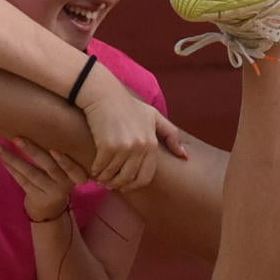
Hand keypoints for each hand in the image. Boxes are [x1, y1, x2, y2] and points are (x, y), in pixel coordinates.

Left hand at [0, 136, 89, 222]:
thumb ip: (66, 150)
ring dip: (13, 159)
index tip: (53, 150)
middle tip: (18, 138)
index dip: (64, 161)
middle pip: (48, 167)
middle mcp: (63, 184)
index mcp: (76, 174)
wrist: (52, 207)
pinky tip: (1, 157)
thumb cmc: (61, 175)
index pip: (72, 169)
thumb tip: (53, 114)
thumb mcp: (69, 168)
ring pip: (30, 174)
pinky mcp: (35, 196)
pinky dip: (11, 168)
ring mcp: (48, 192)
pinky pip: (22, 180)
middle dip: (33, 152)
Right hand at [77, 74, 161, 191]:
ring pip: (113, 174)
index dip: (134, 184)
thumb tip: (185, 156)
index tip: (125, 185)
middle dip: (118, 184)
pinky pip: (101, 167)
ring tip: (100, 177)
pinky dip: (96, 170)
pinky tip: (94, 169)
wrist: (104, 94)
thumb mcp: (154, 116)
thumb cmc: (128, 105)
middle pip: (129, 178)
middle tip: (109, 183)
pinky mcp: (107, 145)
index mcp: (152, 143)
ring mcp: (124, 147)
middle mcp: (140, 147)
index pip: (145, 176)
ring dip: (105, 179)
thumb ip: (171, 135)